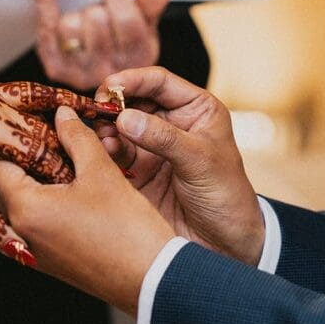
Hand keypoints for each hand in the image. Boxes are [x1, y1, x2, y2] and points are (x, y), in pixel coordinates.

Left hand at [0, 107, 174, 314]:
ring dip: (22, 179)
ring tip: (48, 157)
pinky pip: (25, 222)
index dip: (7, 136)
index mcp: (25, 208)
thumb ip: (77, 137)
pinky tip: (60, 186)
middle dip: (10, 157)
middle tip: (34, 134)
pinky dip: (33, 201)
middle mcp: (18, 232)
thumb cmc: (128, 230)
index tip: (23, 120)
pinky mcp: (46, 259)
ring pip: (10, 204)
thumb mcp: (101, 172)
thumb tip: (61, 115)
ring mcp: (31, 249)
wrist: (152, 281)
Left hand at [33, 0, 168, 90]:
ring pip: (69, 26)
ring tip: (84, 21)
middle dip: (97, 7)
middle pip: (96, 20)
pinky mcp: (56, 69)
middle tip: (100, 11)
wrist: (105, 75)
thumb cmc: (125, 42)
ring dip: (75, 14)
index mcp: (137, 57)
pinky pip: (45, 27)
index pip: (127, 21)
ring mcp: (80, 72)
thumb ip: (150, 7)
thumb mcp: (146, 25)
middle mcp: (110, 70)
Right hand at [93, 67, 263, 265]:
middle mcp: (170, 123)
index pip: (159, 82)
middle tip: (97, 110)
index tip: (110, 85)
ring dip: (106, 128)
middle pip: (133, 101)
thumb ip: (164, 138)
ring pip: (118, 126)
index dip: (133, 80)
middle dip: (113, 103)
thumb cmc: (226, 195)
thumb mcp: (201, 161)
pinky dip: (104, 151)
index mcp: (195, 109)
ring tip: (103, 137)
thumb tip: (125, 118)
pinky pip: (113, 154)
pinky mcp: (136, 171)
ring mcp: (151, 147)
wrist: (225, 243)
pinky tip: (103, 153)